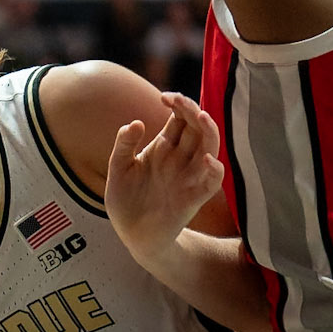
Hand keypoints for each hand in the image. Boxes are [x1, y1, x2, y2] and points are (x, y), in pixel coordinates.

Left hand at [105, 93, 224, 268]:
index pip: (180, 118)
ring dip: (209, 131)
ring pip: (209, 148)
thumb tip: (135, 123)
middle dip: (191, 110)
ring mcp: (188, 177)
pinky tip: (206, 159)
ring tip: (201, 117)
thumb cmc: (126, 200)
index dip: (178, 104)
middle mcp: (180, 159)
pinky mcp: (193, 198)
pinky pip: (211, 182)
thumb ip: (123, 145)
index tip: (165, 97)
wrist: (132, 234)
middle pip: (196, 128)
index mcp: (164, 147)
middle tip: (178, 101)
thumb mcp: (118, 169)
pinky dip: (214, 170)